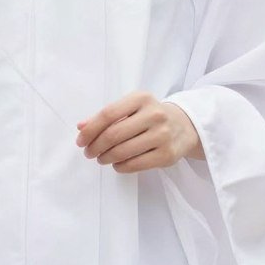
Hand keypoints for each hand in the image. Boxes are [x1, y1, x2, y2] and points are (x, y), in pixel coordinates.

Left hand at [75, 91, 203, 172]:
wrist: (184, 126)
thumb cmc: (150, 115)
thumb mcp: (131, 107)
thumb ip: (106, 116)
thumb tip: (81, 127)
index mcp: (141, 98)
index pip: (108, 114)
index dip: (90, 129)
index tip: (80, 140)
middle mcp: (154, 114)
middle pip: (114, 134)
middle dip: (95, 146)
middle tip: (88, 153)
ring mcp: (162, 135)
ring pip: (123, 151)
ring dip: (105, 158)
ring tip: (101, 158)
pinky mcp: (167, 155)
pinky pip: (135, 164)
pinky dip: (120, 166)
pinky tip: (116, 163)